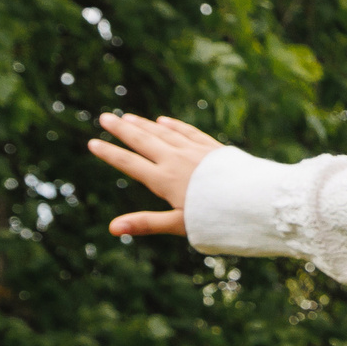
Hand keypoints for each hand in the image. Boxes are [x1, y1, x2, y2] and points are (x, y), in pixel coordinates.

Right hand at [90, 113, 227, 236]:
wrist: (253, 201)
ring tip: (128, 117)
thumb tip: (112, 228)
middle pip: (143, 141)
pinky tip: (164, 121)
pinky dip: (174, 126)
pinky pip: (188, 132)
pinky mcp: (212, 148)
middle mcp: (176, 161)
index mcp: (164, 180)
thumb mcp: (179, 224)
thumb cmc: (216, 218)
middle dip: (122, 130)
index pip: (130, 164)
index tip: (93, 143)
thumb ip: (145, 223)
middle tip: (105, 118)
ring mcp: (194, 152)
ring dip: (144, 125)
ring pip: (163, 133)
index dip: (110, 154)